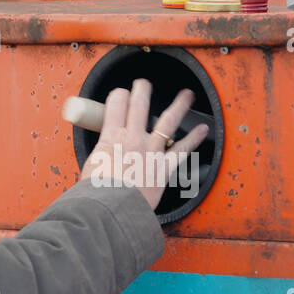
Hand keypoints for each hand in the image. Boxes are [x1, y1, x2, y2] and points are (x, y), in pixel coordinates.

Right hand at [80, 79, 209, 210]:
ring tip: (186, 95)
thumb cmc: (96, 193)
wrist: (110, 210)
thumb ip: (101, 153)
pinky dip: (194, 139)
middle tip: (144, 83)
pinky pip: (182, 150)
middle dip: (142, 89)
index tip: (121, 94)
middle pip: (140, 104)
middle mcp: (133, 138)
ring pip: (168, 121)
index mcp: (111, 136)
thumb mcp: (91, 165)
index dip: (119, 94)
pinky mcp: (163, 168)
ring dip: (179, 105)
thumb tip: (102, 153)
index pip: (116, 103)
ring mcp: (151, 151)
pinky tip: (202, 130)